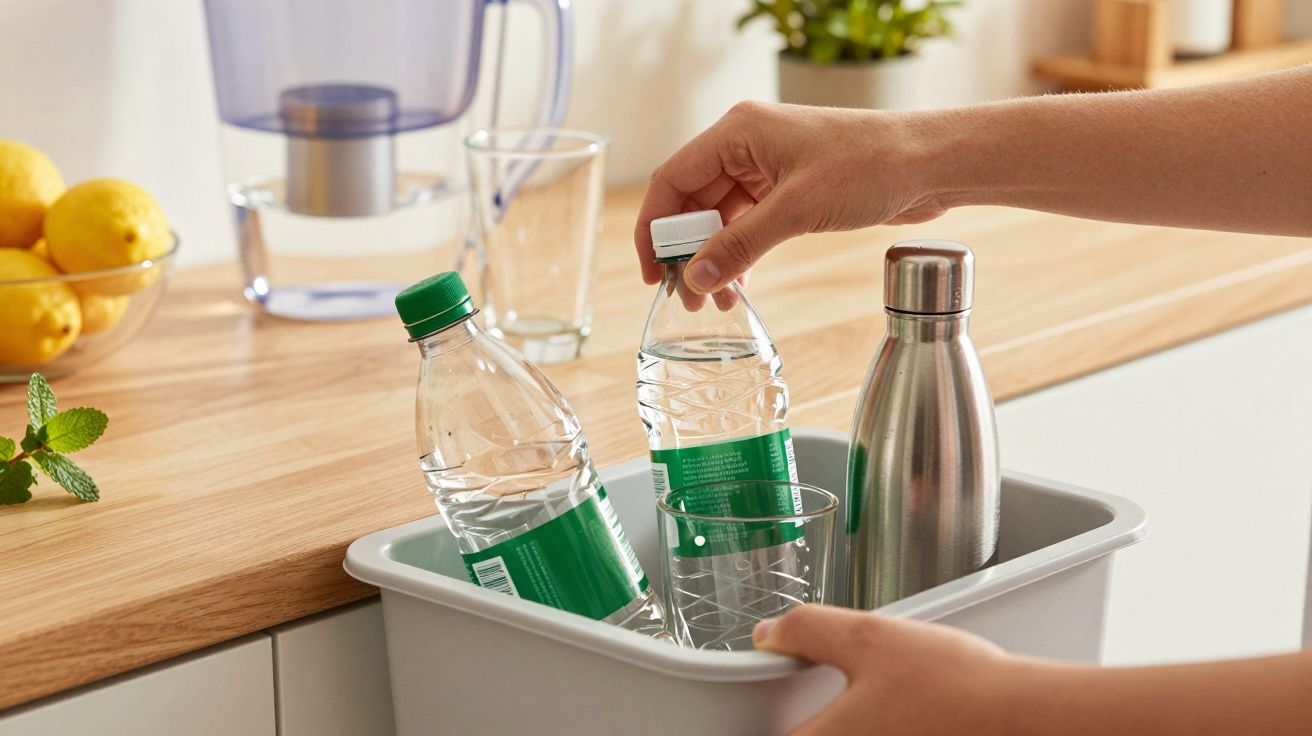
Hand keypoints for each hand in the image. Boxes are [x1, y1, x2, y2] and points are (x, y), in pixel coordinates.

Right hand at [634, 101, 946, 293]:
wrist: (930, 164)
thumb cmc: (870, 165)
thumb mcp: (797, 209)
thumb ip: (740, 245)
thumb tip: (695, 279)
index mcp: (738, 132)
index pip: (673, 180)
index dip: (655, 228)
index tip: (653, 272)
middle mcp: (747, 146)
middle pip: (693, 202)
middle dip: (686, 251)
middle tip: (684, 296)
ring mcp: (769, 168)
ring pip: (721, 218)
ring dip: (714, 258)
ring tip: (713, 301)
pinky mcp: (790, 189)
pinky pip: (748, 224)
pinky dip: (741, 254)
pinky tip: (740, 285)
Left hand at [753, 605, 1027, 735]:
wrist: (1026, 718)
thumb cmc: (953, 684)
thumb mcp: (868, 636)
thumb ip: (807, 631)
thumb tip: (769, 634)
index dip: (764, 720)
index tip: (764, 709)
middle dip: (807, 722)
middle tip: (814, 702)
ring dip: (847, 725)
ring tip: (865, 704)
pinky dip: (878, 730)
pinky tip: (903, 716)